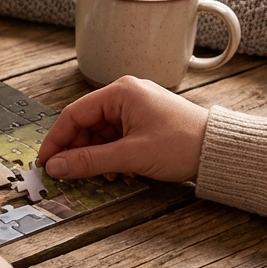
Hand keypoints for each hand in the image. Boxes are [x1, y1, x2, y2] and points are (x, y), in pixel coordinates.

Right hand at [37, 75, 209, 182]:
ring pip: (100, 134)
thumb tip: (57, 166)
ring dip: (96, 156)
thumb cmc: (183, 144)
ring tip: (103, 175)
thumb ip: (89, 161)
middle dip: (78, 151)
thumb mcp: (130, 155)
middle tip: (69, 174)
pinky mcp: (144, 122)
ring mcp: (135, 109)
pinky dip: (111, 155)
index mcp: (120, 92)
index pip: (74, 114)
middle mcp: (126, 95)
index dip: (56, 140)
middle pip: (86, 124)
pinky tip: (118, 171)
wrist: (220, 151)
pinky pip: (116, 138)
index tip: (45, 161)